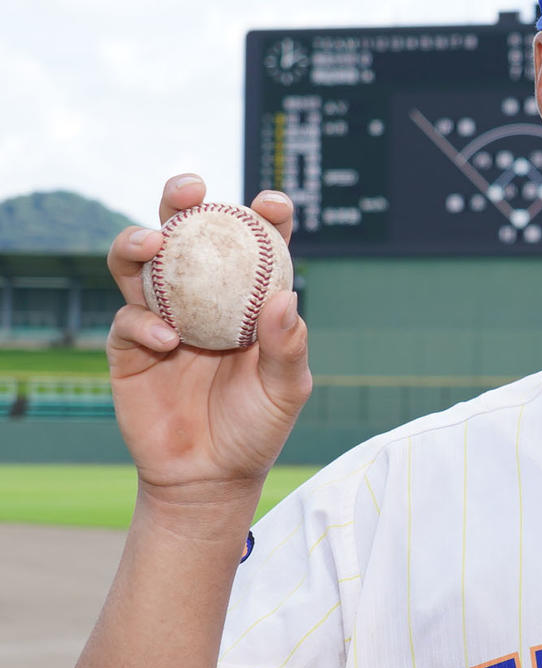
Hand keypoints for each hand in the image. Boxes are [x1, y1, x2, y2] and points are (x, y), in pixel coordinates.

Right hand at [106, 176, 312, 502]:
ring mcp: (160, 318)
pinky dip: (143, 322)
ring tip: (154, 242)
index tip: (272, 203)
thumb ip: (288, 346)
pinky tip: (168, 339)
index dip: (262, 214)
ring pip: (138, 263)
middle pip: (184, 234)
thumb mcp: (285, 390)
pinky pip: (127, 319)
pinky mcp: (129, 347)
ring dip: (138, 241)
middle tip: (190, 189)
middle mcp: (200, 298)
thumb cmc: (256, 428)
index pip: (254, 244)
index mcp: (246, 298)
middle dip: (182, 200)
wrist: (210, 478)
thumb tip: (287, 296)